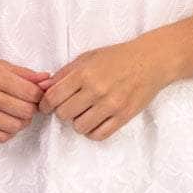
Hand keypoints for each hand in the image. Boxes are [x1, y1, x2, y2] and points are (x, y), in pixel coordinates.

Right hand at [0, 51, 50, 143]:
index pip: (31, 93)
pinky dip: (8, 132)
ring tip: (17, 112)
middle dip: (32, 109)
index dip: (40, 95)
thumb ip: (25, 74)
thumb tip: (48, 80)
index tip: (38, 94)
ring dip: (21, 122)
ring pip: (14, 127)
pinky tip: (6, 121)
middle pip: (25, 112)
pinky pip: (0, 137)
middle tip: (28, 104)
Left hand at [36, 36, 170, 140]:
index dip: (45, 104)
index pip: (53, 97)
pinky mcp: (124, 116)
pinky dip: (92, 131)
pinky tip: (95, 121)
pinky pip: (99, 135)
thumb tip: (43, 88)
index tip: (47, 106)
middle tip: (70, 105)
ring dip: (78, 122)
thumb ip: (64, 73)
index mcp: (84, 73)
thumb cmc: (117, 57)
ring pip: (80, 127)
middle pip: (64, 114)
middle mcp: (96, 90)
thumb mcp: (87, 58)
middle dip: (63, 111)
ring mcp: (111, 105)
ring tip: (85, 112)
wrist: (150, 61)